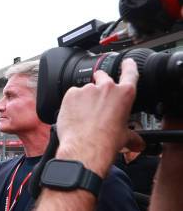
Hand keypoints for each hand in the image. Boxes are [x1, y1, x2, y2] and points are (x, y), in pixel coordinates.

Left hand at [55, 58, 142, 176]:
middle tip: (96, 99)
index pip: (130, 72)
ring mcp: (87, 90)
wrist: (84, 148)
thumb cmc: (106, 142)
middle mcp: (107, 88)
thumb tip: (138, 144)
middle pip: (103, 77)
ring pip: (85, 89)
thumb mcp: (125, 138)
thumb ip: (133, 136)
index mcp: (124, 94)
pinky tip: (73, 116)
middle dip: (100, 83)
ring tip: (83, 116)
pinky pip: (71, 95)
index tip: (127, 62)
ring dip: (84, 98)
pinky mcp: (71, 94)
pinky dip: (72, 103)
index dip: (129, 65)